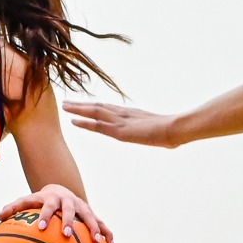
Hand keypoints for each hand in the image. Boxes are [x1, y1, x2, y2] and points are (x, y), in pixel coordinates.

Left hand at [0, 184, 112, 242]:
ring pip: (91, 217)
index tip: (41, 227)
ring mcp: (83, 208)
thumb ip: (13, 208)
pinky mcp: (92, 215)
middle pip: (71, 210)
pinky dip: (107, 234)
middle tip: (67, 234)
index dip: (45, 215)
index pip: (48, 206)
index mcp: (52, 199)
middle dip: (70, 222)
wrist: (60, 190)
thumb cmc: (40, 200)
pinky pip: (102, 224)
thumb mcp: (27, 201)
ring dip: (94, 229)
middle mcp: (69, 201)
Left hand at [64, 101, 179, 147]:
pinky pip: (98, 125)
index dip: (97, 107)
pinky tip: (73, 121)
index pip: (111, 109)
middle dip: (83, 105)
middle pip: (100, 107)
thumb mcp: (167, 133)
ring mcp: (122, 121)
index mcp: (135, 114)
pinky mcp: (120, 130)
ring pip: (95, 112)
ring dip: (78, 109)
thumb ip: (163, 134)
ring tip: (64, 106)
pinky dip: (84, 122)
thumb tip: (173, 140)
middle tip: (68, 102)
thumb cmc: (176, 131)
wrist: (177, 128)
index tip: (86, 105)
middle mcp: (125, 114)